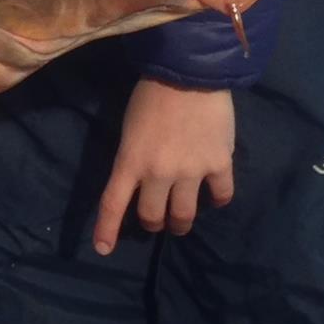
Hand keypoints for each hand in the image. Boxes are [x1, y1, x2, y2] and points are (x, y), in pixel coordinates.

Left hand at [93, 78, 234, 254]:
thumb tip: (140, 178)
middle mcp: (159, 173)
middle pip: (153, 216)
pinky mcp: (219, 164)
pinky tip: (215, 197)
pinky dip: (217, 200)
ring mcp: (191, 171)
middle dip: (152, 223)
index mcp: (130, 161)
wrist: (190, 73)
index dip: (107, 229)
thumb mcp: (129, 127)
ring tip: (181, 220)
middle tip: (155, 221)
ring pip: (185, 215)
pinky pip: (221, 195)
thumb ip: (133, 157)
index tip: (102, 250)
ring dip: (181, 222)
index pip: (112, 203)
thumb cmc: (151, 93)